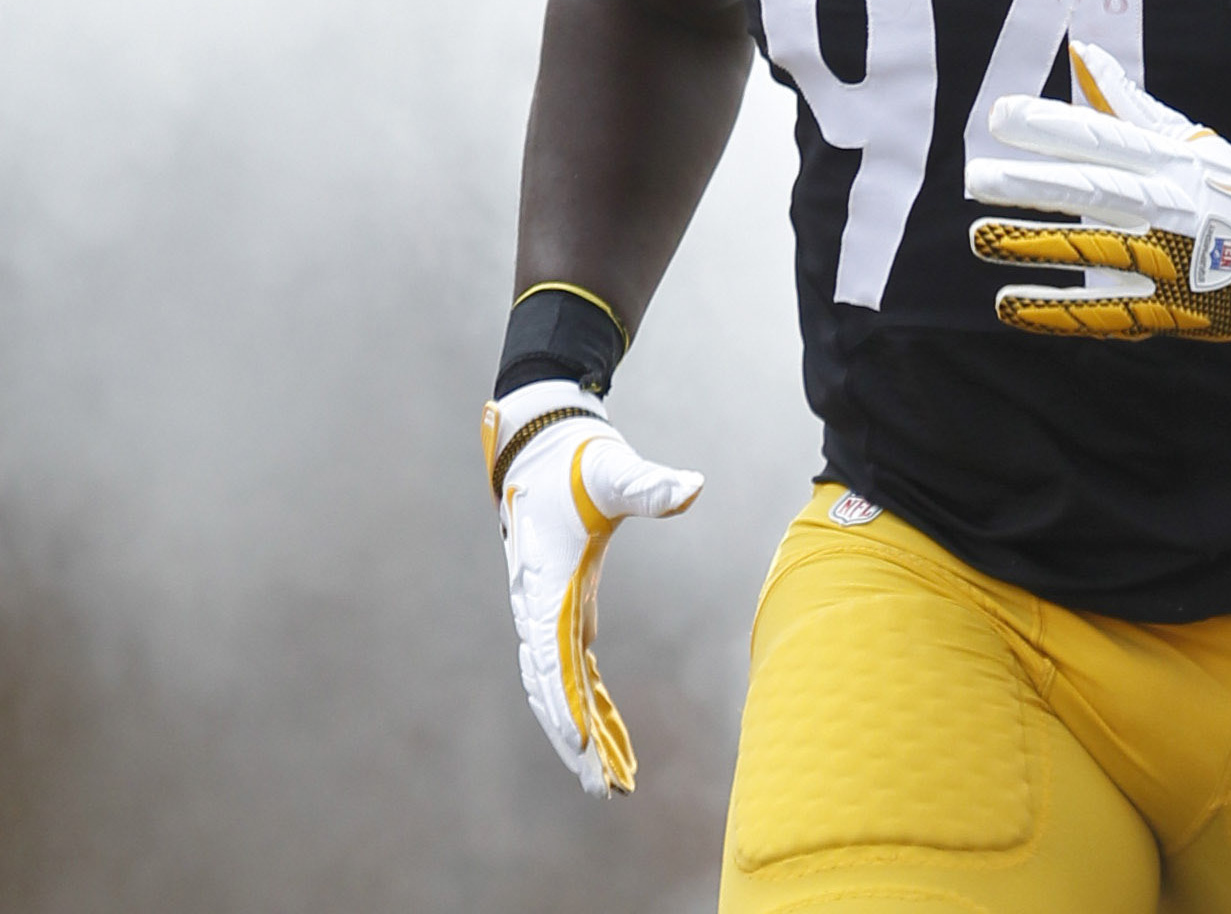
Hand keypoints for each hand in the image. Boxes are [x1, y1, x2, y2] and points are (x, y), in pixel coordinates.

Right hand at [481, 380, 701, 795]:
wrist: (540, 442)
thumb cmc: (576, 457)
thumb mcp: (612, 468)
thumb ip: (650, 485)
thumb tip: (693, 488)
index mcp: (545, 582)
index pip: (552, 655)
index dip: (564, 702)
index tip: (580, 744)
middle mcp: (537, 605)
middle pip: (552, 688)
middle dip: (575, 741)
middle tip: (604, 789)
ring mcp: (548, 610)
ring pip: (560, 688)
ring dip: (583, 734)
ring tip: (613, 784)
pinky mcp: (564, 607)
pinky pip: (574, 669)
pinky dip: (590, 705)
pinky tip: (612, 739)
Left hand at [965, 41, 1230, 339]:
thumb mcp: (1190, 139)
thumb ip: (1128, 104)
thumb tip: (1083, 54)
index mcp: (1172, 161)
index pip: (1104, 139)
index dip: (1052, 126)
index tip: (1001, 116)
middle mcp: (1168, 207)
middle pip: (1094, 192)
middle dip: (1034, 185)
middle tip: (976, 179)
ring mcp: (1168, 261)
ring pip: (1095, 252)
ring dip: (1036, 247)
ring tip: (982, 238)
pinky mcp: (1166, 308)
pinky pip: (1105, 312)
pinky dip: (1055, 311)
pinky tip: (1009, 304)